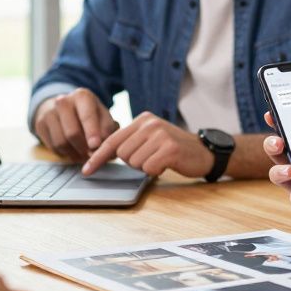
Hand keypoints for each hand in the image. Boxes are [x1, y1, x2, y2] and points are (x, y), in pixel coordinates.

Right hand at [32, 88, 117, 159]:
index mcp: (82, 96)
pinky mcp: (40, 124)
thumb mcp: (103, 116)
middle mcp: (63, 101)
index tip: (95, 146)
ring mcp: (49, 112)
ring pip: (61, 142)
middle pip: (72, 133)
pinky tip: (73, 151)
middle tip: (92, 156)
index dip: (92, 132)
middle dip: (83, 148)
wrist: (64, 109)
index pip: (87, 116)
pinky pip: (53, 147)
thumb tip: (103, 148)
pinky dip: (65, 154)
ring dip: (74, 154)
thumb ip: (107, 130)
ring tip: (84, 155)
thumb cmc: (90, 114)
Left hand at [82, 111, 212, 177]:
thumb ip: (130, 142)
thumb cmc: (173, 149)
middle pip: (122, 154)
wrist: (203, 152)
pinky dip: (156, 171)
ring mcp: (161, 134)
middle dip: (134, 162)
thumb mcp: (150, 138)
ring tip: (160, 159)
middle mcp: (150, 123)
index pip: (113, 140)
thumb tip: (101, 154)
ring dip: (146, 167)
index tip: (86, 170)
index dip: (98, 157)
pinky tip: (167, 164)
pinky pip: (149, 168)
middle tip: (151, 158)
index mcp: (142, 119)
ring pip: (134, 162)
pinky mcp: (170, 148)